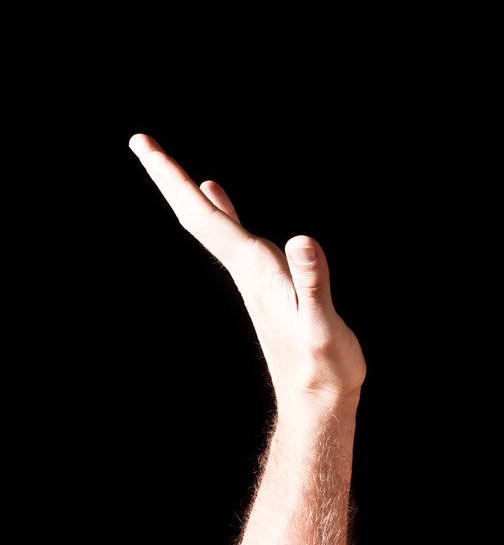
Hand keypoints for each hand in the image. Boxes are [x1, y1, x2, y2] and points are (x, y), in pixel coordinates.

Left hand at [128, 133, 365, 412]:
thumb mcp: (321, 324)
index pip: (205, 219)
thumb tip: (301, 241)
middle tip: (140, 142)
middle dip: (170, 179)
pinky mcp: (266, 285)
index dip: (174, 180)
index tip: (144, 146)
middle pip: (199, 218)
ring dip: (190, 195)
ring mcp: (254, 278)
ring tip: (170, 167)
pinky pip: (235, 238)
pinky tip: (217, 198)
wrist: (317, 402)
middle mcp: (246, 270)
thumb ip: (312, 282)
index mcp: (254, 270)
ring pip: (214, 226)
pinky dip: (222, 212)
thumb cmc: (323, 366)